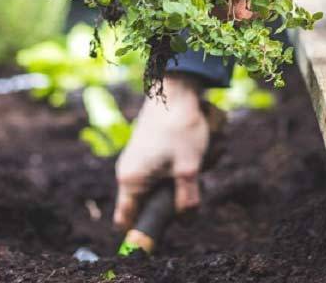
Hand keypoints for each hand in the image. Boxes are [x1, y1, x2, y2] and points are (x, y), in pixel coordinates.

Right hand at [113, 73, 209, 228]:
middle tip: (192, 178)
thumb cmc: (179, 127)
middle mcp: (129, 172)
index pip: (126, 220)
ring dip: (186, 176)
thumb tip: (187, 220)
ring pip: (165, 184)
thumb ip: (187, 199)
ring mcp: (139, 160)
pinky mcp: (151, 150)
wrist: (176, 89)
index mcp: (130, 180)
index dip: (141, 232)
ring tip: (198, 155)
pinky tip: (197, 146)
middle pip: (152, 204)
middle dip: (177, 196)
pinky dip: (185, 162)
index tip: (160, 236)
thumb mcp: (189, 168)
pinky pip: (168, 168)